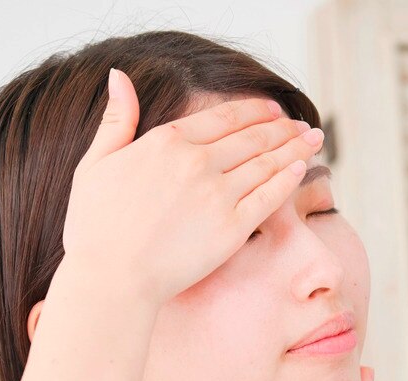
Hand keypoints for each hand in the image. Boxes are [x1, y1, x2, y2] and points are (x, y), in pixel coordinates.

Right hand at [61, 67, 323, 305]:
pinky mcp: (232, 228)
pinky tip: (301, 169)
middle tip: (303, 125)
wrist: (111, 278)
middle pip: (252, 137)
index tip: (272, 110)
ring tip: (312, 140)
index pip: (224, 118)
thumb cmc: (96, 227)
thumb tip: (119, 76)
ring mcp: (218, 195)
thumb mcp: (95, 163)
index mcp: (167, 142)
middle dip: (283, 128)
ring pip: (267, 163)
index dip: (254, 111)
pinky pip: (269, 197)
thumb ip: (116, 119)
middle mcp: (198, 162)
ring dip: (294, 148)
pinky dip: (288, 179)